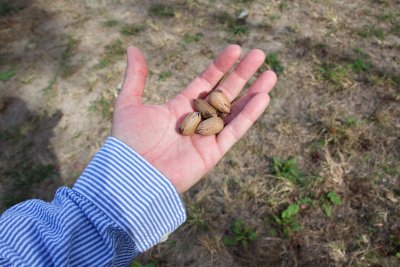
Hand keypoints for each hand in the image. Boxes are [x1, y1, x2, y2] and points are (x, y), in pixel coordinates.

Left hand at [112, 45, 276, 192]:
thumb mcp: (129, 103)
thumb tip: (133, 48)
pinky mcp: (213, 153)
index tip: (235, 49)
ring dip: (253, 93)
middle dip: (242, 74)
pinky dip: (249, 115)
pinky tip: (263, 98)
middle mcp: (197, 119)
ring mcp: (206, 136)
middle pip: (225, 92)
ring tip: (271, 74)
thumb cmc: (129, 140)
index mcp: (180, 107)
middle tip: (259, 54)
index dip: (221, 66)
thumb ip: (136, 76)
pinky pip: (234, 131)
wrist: (133, 174)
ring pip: (235, 110)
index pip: (206, 82)